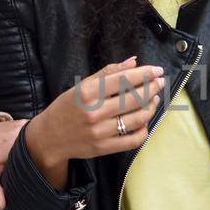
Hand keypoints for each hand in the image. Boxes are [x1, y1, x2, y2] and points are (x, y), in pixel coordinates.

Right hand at [23, 56, 165, 186]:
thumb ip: (108, 73)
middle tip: (161, 82)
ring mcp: (100, 132)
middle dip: (152, 88)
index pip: (123, 80)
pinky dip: (144, 130)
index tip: (157, 70)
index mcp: (87, 93)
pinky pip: (134, 140)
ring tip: (155, 99)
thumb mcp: (81, 86)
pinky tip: (145, 120)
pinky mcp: (104, 148)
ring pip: (137, 118)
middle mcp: (94, 112)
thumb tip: (133, 62)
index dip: (144, 74)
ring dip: (151, 107)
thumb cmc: (66, 108)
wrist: (49, 138)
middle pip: (134, 98)